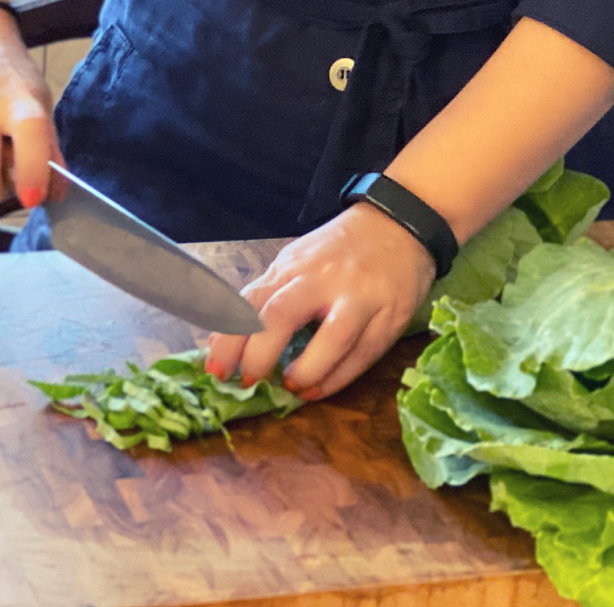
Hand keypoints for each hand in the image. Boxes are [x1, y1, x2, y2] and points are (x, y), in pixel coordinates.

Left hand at [204, 202, 435, 401]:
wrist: (399, 223)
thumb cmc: (340, 250)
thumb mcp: (298, 262)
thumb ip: (267, 296)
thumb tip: (226, 336)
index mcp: (292, 267)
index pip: (251, 302)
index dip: (229, 339)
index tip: (215, 370)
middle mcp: (321, 279)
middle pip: (282, 315)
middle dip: (260, 354)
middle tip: (249, 382)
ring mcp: (358, 297)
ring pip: (332, 338)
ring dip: (307, 370)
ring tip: (290, 388)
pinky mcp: (389, 315)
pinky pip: (362, 353)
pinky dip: (337, 377)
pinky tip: (318, 389)